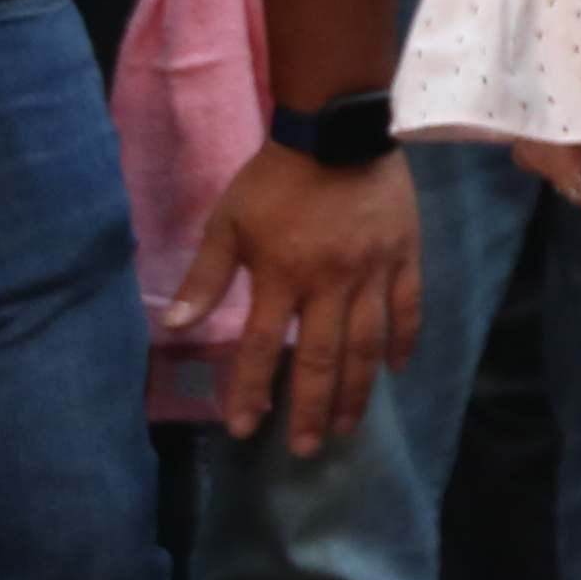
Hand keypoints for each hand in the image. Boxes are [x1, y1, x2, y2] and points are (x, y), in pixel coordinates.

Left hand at [166, 147, 422, 454]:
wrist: (339, 131)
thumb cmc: (276, 180)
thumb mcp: (228, 222)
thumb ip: (204, 278)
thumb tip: (173, 328)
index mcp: (281, 275)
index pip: (260, 348)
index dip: (250, 391)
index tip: (244, 429)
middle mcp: (329, 283)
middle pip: (320, 358)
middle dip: (310, 408)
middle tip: (306, 448)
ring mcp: (373, 272)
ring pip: (367, 344)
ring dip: (355, 391)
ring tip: (345, 426)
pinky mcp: (404, 257)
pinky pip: (407, 308)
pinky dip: (402, 342)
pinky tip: (395, 371)